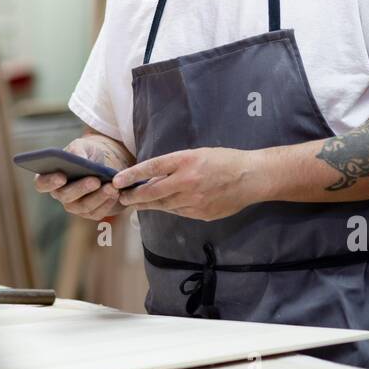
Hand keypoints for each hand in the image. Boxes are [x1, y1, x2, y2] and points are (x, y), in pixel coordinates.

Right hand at [34, 136, 126, 221]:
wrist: (103, 163)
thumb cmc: (87, 153)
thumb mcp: (82, 145)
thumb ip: (78, 151)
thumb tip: (79, 160)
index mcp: (50, 176)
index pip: (41, 184)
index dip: (49, 182)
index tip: (61, 177)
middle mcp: (59, 194)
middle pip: (65, 196)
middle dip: (81, 188)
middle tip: (95, 180)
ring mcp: (73, 206)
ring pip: (83, 207)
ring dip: (98, 197)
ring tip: (112, 187)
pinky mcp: (89, 212)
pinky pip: (97, 212)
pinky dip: (107, 203)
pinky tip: (116, 193)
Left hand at [112, 147, 266, 220]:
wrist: (252, 177)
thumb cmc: (224, 160)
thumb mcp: (197, 155)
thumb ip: (175, 166)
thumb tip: (152, 179)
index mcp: (186, 161)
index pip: (152, 168)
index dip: (132, 175)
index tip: (117, 180)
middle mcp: (188, 181)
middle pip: (153, 192)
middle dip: (134, 196)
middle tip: (122, 198)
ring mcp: (194, 200)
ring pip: (164, 205)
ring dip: (148, 205)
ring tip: (135, 204)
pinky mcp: (201, 214)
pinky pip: (178, 212)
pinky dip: (168, 208)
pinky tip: (161, 206)